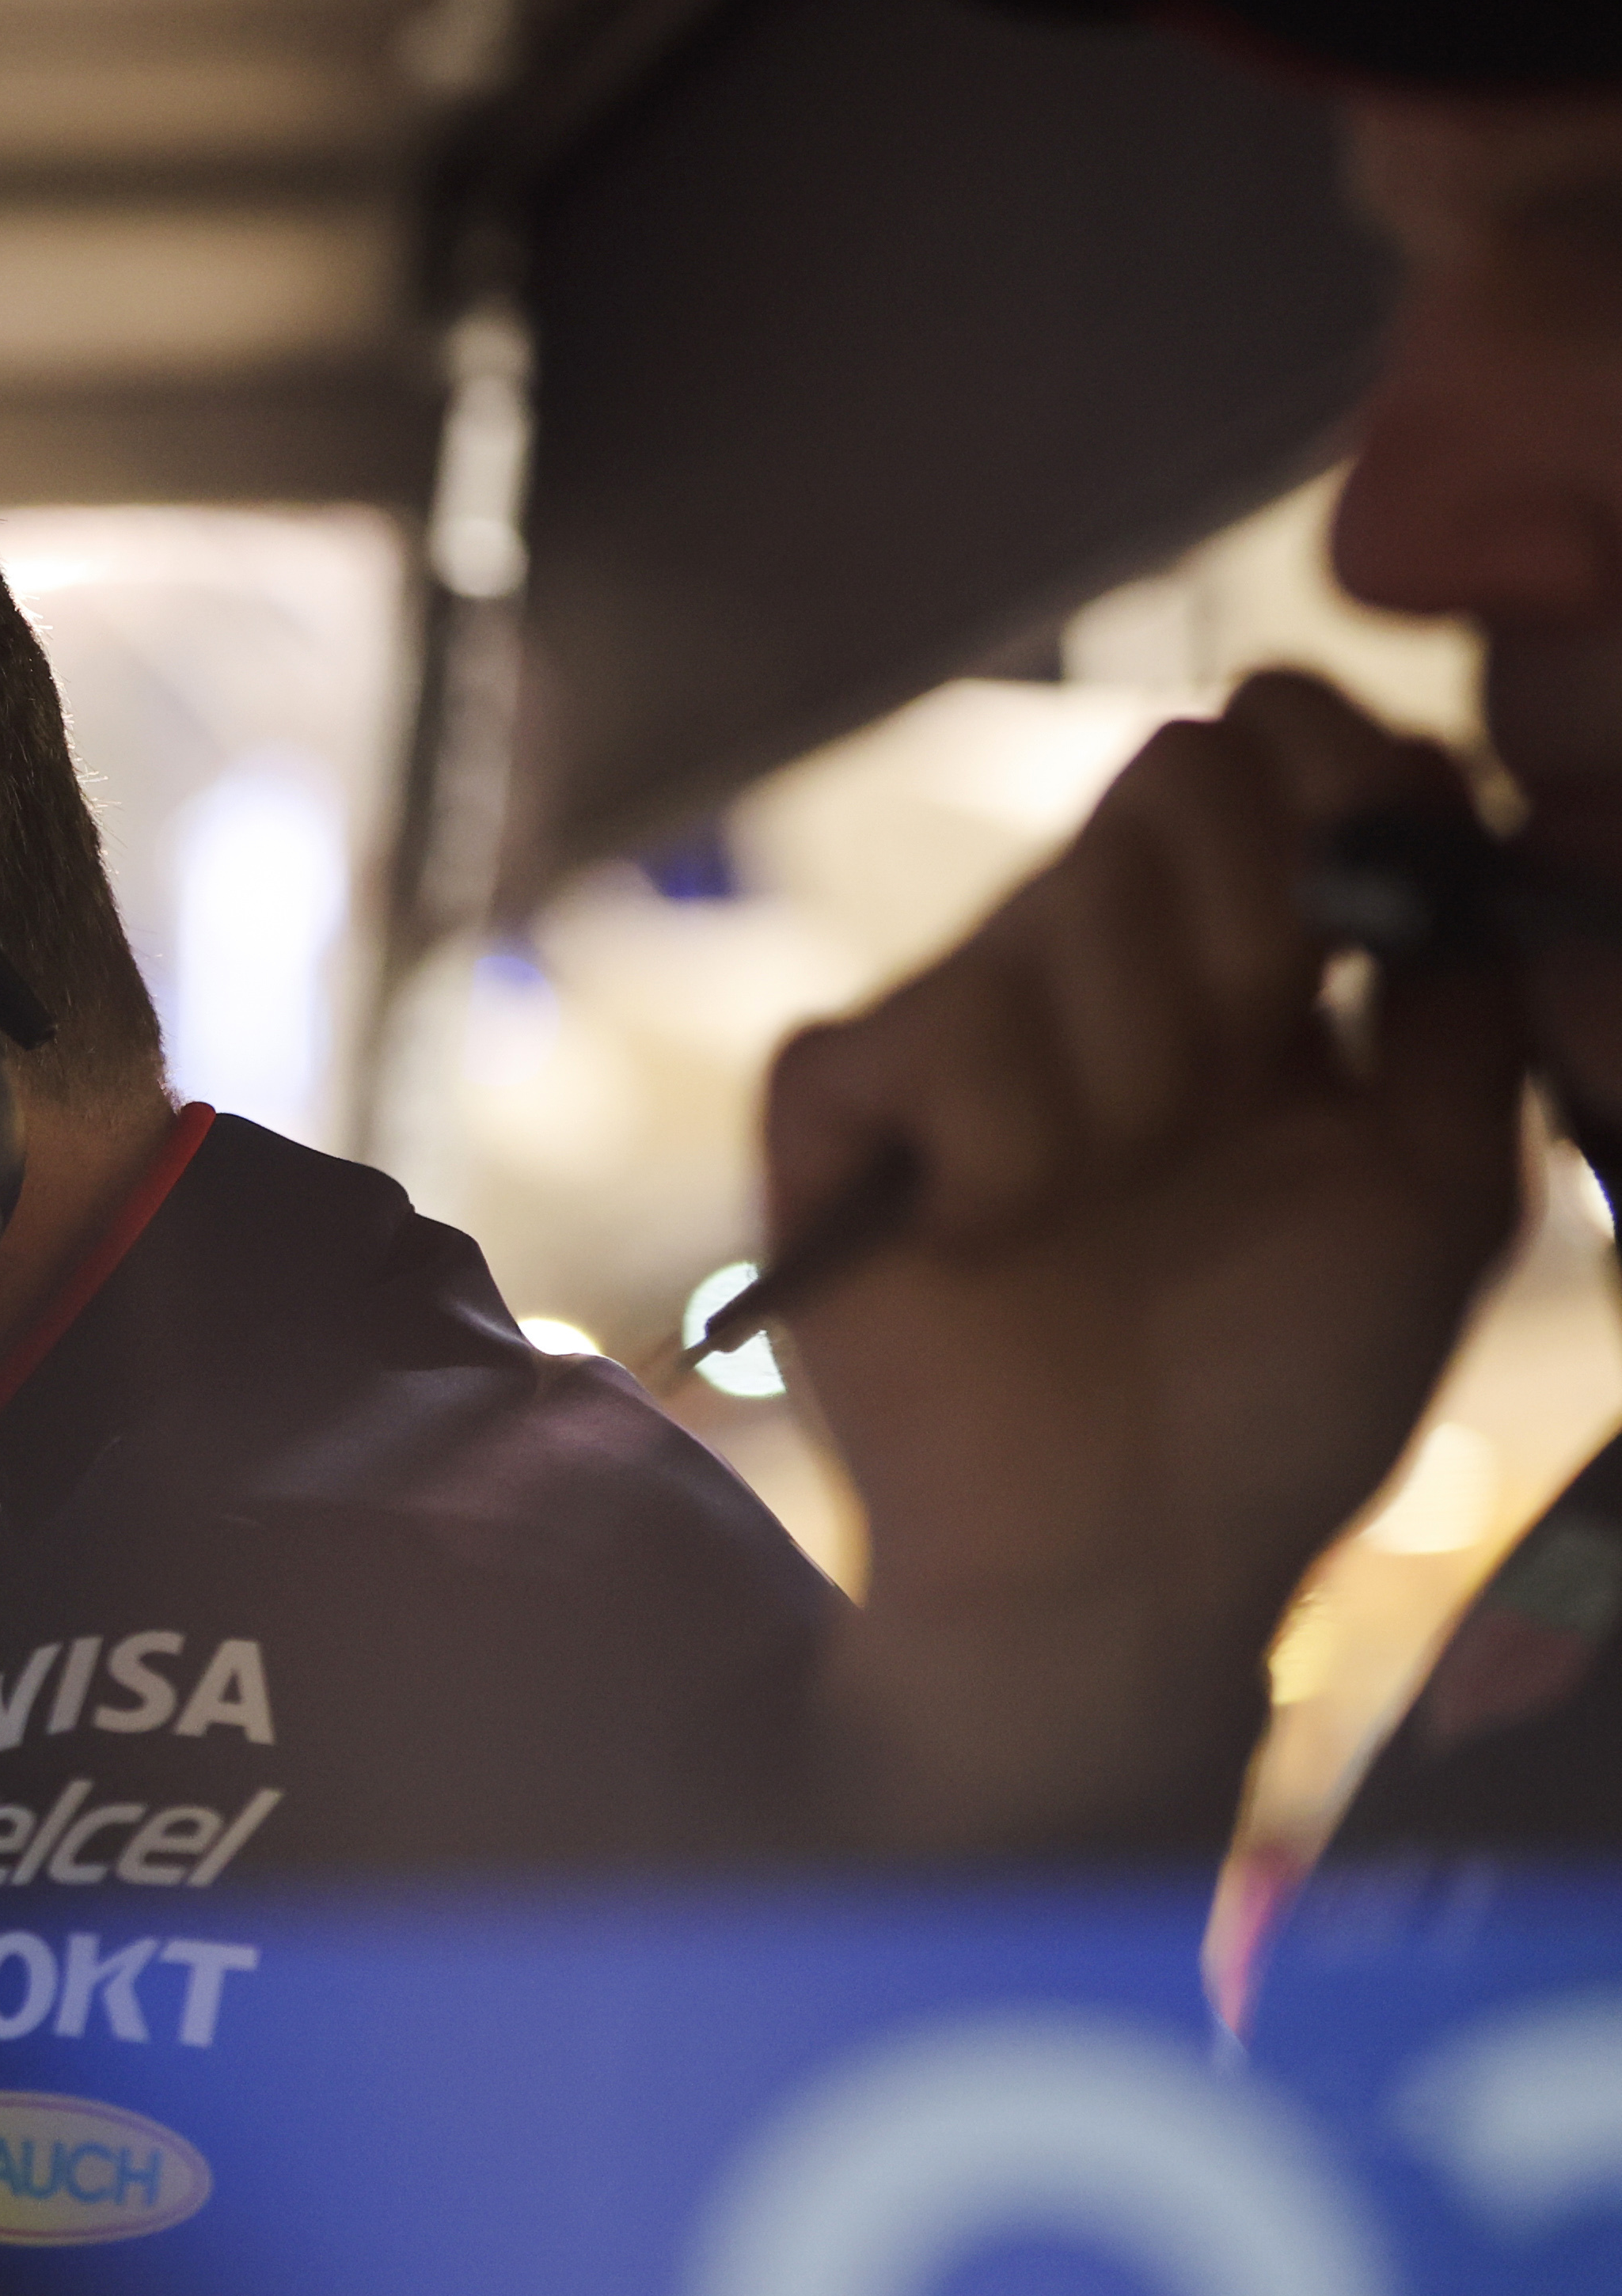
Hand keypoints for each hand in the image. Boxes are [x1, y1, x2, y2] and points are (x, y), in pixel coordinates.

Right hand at [763, 673, 1530, 1849]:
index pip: (1275, 736)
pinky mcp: (835, 1092)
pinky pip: (943, 1039)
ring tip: (1110, 1208)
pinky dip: (1007, 1157)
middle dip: (1251, 930)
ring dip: (1137, 1085)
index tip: (1377, 877)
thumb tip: (1447, 804)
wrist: (1127, 1559)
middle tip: (1238, 1099)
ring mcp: (951, 1016)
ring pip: (1063, 909)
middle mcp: (1090, 960)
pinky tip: (992, 1238)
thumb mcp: (1441, 1180)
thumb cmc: (1281, 1388)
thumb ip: (1460, 993)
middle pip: (1172, 771)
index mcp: (1237, 957)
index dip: (1339, 754)